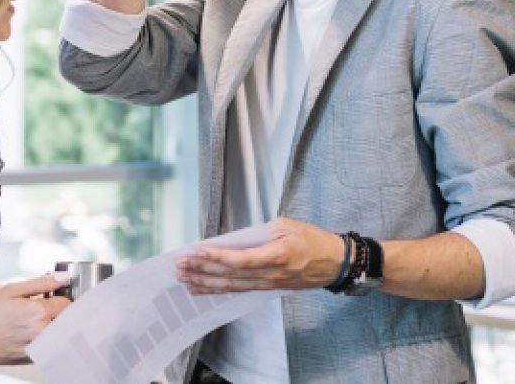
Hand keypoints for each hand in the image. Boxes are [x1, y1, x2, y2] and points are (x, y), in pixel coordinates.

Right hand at [0, 272, 71, 364]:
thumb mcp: (12, 290)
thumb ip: (42, 283)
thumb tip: (64, 277)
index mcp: (39, 312)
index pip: (67, 304)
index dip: (60, 298)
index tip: (51, 298)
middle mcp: (43, 331)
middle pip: (68, 320)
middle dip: (59, 313)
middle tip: (44, 310)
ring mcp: (41, 348)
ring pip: (61, 334)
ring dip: (54, 326)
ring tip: (35, 322)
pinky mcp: (36, 358)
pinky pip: (52, 346)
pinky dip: (47, 339)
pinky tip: (30, 334)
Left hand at [176, 218, 344, 293]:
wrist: (335, 263)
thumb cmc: (313, 240)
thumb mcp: (288, 225)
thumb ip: (260, 232)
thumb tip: (235, 239)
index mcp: (277, 255)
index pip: (241, 259)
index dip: (217, 257)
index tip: (196, 251)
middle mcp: (270, 274)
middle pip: (230, 274)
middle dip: (202, 270)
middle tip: (180, 266)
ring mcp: (267, 284)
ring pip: (230, 286)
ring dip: (205, 282)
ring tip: (183, 278)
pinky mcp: (266, 288)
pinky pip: (237, 290)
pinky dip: (217, 289)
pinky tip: (200, 288)